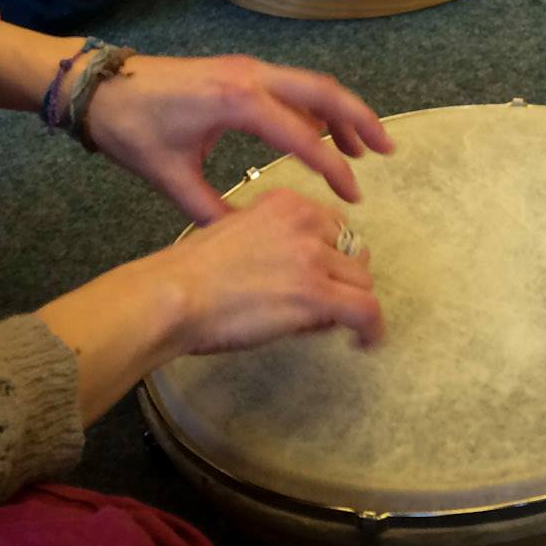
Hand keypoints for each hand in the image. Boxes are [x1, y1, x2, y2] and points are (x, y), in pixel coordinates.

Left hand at [83, 52, 394, 222]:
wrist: (99, 86)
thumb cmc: (132, 130)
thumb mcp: (170, 178)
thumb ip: (214, 211)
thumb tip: (249, 239)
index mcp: (236, 101)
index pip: (301, 134)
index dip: (331, 167)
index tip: (353, 195)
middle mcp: (251, 76)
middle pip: (323, 91)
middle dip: (358, 120)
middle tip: (386, 152)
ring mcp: (247, 68)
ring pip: (310, 84)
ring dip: (340, 112)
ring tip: (365, 147)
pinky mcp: (240, 70)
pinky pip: (291, 84)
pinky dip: (315, 106)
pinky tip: (321, 134)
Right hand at [145, 188, 383, 353]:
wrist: (173, 295)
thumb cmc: (190, 275)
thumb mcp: (237, 234)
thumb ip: (275, 242)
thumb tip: (306, 275)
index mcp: (285, 203)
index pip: (333, 226)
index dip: (330, 257)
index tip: (322, 277)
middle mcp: (305, 221)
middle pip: (352, 253)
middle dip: (341, 281)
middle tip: (321, 306)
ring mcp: (313, 256)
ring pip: (362, 282)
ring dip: (350, 304)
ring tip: (327, 326)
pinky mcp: (316, 293)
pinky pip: (367, 309)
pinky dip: (372, 328)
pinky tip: (365, 342)